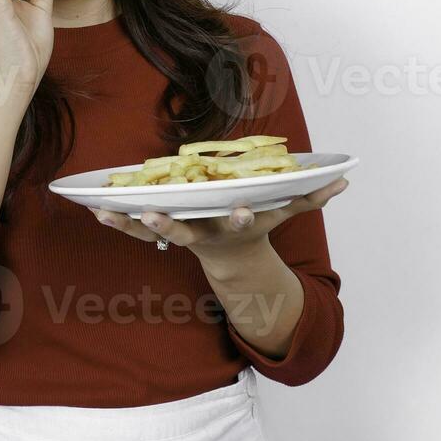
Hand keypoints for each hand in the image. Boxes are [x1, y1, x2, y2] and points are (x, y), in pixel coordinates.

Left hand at [87, 178, 348, 257]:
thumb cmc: (255, 224)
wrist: (231, 259)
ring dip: (130, 224)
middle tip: (157, 216)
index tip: (244, 210)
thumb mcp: (284, 214)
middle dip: (171, 226)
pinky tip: (96, 209)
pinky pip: (135, 230)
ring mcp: (181, 235)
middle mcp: (206, 233)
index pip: (242, 222)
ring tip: (105, 213)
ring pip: (152, 233)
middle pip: (187, 232)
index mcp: (236, 226)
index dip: (243, 217)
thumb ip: (311, 198)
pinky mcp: (162, 234)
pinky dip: (117, 221)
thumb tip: (344, 181)